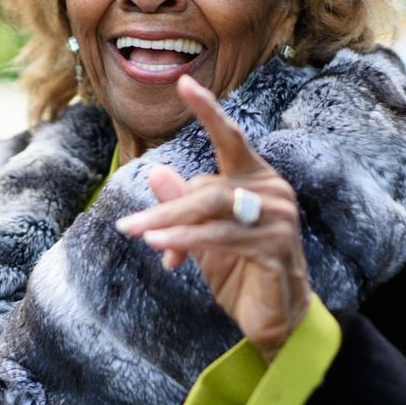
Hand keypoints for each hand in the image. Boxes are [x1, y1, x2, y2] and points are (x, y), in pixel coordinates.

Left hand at [117, 75, 311, 361]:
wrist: (274, 320)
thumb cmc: (240, 273)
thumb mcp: (202, 238)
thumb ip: (183, 206)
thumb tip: (157, 173)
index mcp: (256, 180)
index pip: (230, 139)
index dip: (208, 111)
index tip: (183, 84)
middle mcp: (273, 192)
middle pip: (208, 187)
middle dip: (165, 207)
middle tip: (126, 226)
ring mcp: (279, 219)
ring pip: (212, 211)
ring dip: (170, 225)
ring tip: (137, 235)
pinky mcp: (276, 248)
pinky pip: (223, 239)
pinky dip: (188, 242)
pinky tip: (165, 252)